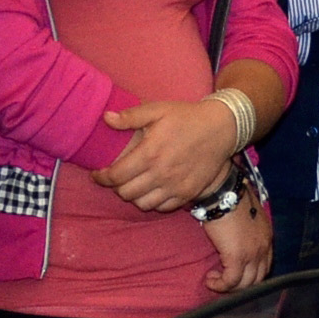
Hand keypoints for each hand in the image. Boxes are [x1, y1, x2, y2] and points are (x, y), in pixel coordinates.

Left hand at [98, 97, 239, 210]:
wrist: (221, 129)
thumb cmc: (187, 117)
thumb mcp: (158, 109)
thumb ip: (131, 116)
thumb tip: (107, 118)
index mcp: (149, 153)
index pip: (115, 176)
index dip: (101, 178)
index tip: (97, 174)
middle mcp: (160, 174)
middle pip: (126, 193)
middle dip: (115, 187)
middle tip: (116, 178)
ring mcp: (175, 186)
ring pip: (142, 204)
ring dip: (133, 196)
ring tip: (132, 185)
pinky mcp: (187, 193)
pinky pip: (162, 207)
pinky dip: (153, 202)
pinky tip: (152, 190)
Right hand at [204, 192, 274, 292]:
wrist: (224, 193)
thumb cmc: (230, 200)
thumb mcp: (246, 217)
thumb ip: (246, 230)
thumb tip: (237, 238)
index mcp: (267, 237)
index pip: (265, 266)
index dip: (250, 275)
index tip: (235, 275)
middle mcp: (264, 247)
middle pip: (257, 279)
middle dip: (240, 285)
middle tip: (223, 282)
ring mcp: (253, 254)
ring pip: (245, 284)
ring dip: (229, 287)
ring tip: (215, 280)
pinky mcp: (237, 257)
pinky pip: (230, 282)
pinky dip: (220, 285)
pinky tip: (210, 280)